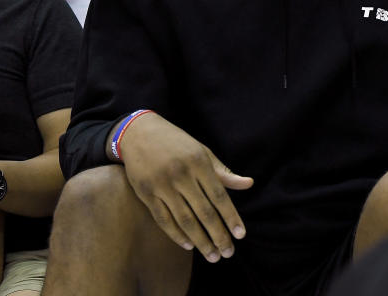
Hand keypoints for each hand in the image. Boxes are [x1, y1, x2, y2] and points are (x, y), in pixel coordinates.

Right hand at [118, 113, 252, 263]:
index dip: (231, 217)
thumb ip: (223, 172)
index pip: (219, 196)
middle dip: (218, 235)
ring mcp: (162, 185)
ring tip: (211, 256)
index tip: (240, 235)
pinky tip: (189, 245)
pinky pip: (163, 219)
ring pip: (185, 220)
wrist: (138, 132)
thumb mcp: (202, 151)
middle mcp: (181, 175)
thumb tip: (249, 184)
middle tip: (227, 253)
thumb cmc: (176, 142)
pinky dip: (177, 235)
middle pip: (204, 212)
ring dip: (200, 241)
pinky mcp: (146, 193)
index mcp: (198, 163)